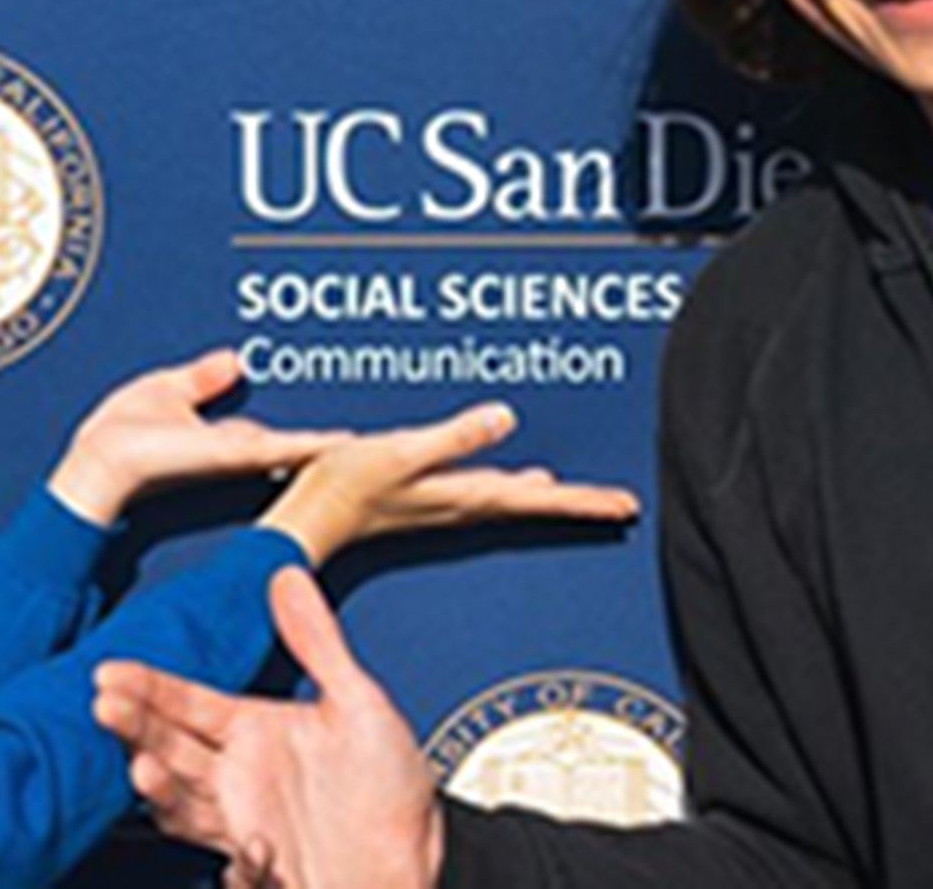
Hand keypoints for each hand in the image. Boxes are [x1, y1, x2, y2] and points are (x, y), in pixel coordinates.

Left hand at [47, 350, 350, 525]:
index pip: (277, 437)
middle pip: (298, 446)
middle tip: (377, 437)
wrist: (100, 459)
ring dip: (334, 447)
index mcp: (225, 440)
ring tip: (375, 442)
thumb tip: (232, 358)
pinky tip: (341, 443)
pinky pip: (284, 448)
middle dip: (334, 444)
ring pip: (300, 450)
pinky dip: (313, 446)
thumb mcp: (168, 391)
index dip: (307, 432)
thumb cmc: (121, 435)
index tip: (339, 425)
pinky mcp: (233, 454)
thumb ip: (203, 378)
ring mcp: (240, 455)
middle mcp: (239, 451)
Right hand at [96, 567, 442, 888]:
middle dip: (136, 728)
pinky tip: (256, 849)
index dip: (148, 688)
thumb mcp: (360, 703)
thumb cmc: (387, 789)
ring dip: (165, 792)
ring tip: (146, 769)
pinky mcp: (268, 878)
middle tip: (106, 707)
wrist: (417, 863)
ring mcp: (248, 830)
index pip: (187, 704)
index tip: (110, 672)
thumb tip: (288, 573)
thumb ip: (317, 642)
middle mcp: (241, 780)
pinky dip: (247, 868)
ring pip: (187, 809)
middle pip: (171, 749)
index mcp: (254, 734)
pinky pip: (246, 874)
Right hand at [257, 401, 639, 565]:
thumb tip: (505, 418)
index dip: (584, 501)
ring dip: (553, 498)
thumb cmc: (346, 484)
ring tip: (582, 495)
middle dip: (580, 502)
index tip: (623, 506)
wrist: (309, 516)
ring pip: (516, 499)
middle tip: (620, 504)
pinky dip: (516, 488)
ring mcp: (447, 501)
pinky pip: (490, 493)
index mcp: (464, 492)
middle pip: (537, 504)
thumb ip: (455, 436)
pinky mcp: (430, 495)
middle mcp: (463, 502)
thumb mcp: (402, 451)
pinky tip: (521, 479)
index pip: (539, 501)